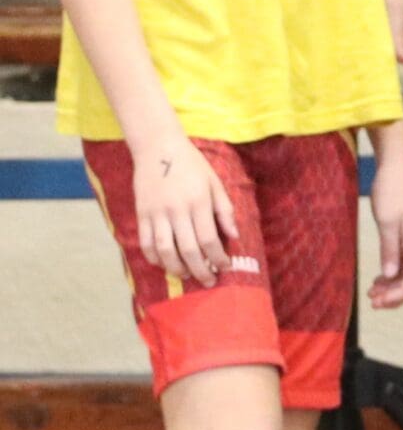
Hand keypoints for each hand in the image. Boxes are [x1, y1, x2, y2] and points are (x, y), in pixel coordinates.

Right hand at [130, 135, 236, 285]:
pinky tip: (164, 263)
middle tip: (208, 281)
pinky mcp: (141, 214)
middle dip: (200, 269)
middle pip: (187, 249)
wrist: (158, 148)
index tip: (225, 267)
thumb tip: (234, 237)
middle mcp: (176, 210)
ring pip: (164, 250)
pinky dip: (154, 257)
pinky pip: (145, 242)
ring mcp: (156, 213)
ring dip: (176, 268)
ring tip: (187, 275)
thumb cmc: (192, 165)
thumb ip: (224, 210)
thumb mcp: (215, 183)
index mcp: (198, 202)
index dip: (218, 257)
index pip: (209, 239)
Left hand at [367, 124, 402, 307]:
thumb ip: (390, 248)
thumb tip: (390, 274)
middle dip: (395, 295)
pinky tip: (378, 278)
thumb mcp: (387, 219)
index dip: (399, 295)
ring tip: (371, 293)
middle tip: (372, 302)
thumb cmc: (392, 190)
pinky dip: (391, 274)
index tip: (377, 302)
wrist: (396, 166)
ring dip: (392, 287)